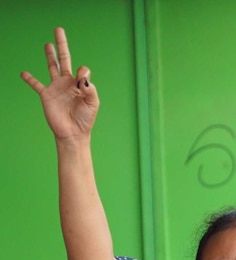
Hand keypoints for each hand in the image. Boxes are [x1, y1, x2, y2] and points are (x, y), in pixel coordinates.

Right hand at [21, 27, 99, 141]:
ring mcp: (56, 88)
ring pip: (51, 67)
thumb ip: (90, 89)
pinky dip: (30, 79)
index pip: (81, 70)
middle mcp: (68, 83)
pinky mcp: (46, 95)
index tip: (82, 79)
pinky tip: (24, 73)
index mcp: (80, 84)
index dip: (82, 71)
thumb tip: (83, 74)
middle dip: (62, 45)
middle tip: (59, 30)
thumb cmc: (86, 120)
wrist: (73, 133)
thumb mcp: (93, 104)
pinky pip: (36, 85)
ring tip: (48, 44)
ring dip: (49, 56)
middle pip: (64, 60)